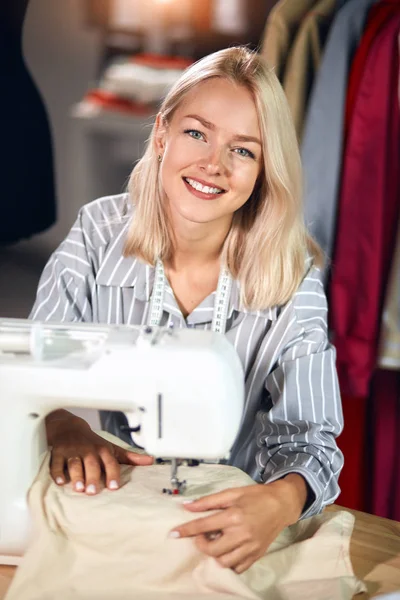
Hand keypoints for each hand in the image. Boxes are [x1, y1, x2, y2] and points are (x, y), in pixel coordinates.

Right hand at [49, 417, 152, 494]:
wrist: (70, 427)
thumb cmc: (93, 443)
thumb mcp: (112, 448)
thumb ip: (130, 457)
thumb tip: (151, 461)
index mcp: (103, 450)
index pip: (110, 462)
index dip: (112, 474)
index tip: (114, 487)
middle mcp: (89, 450)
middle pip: (91, 464)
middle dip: (92, 477)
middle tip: (92, 492)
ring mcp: (73, 451)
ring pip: (75, 464)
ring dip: (76, 476)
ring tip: (78, 488)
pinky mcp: (58, 453)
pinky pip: (57, 463)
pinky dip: (57, 472)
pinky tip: (60, 481)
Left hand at [169, 475, 306, 573]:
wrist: (282, 504)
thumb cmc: (256, 496)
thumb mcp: (232, 493)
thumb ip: (209, 501)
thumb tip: (187, 506)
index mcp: (234, 516)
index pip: (203, 526)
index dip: (186, 530)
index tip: (173, 534)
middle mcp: (242, 534)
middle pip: (211, 549)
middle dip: (201, 543)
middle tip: (202, 534)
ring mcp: (250, 547)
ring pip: (224, 562)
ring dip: (214, 554)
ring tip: (216, 541)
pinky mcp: (256, 555)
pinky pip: (238, 568)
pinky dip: (228, 563)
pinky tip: (227, 551)